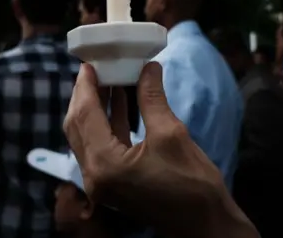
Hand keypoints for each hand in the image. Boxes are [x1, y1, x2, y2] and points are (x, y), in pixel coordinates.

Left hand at [64, 62, 258, 237]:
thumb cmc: (192, 184)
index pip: (85, 115)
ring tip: (106, 77)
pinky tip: (118, 100)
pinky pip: (101, 145)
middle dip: (85, 95)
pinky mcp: (112, 183)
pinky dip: (107, 122)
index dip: (86, 85)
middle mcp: (94, 175)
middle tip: (95, 67)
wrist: (205, 224)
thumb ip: (151, 98)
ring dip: (95, 107)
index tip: (89, 61)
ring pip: (87, 135)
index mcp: (104, 164)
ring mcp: (101, 182)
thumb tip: (147, 67)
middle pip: (78, 125)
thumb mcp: (171, 134)